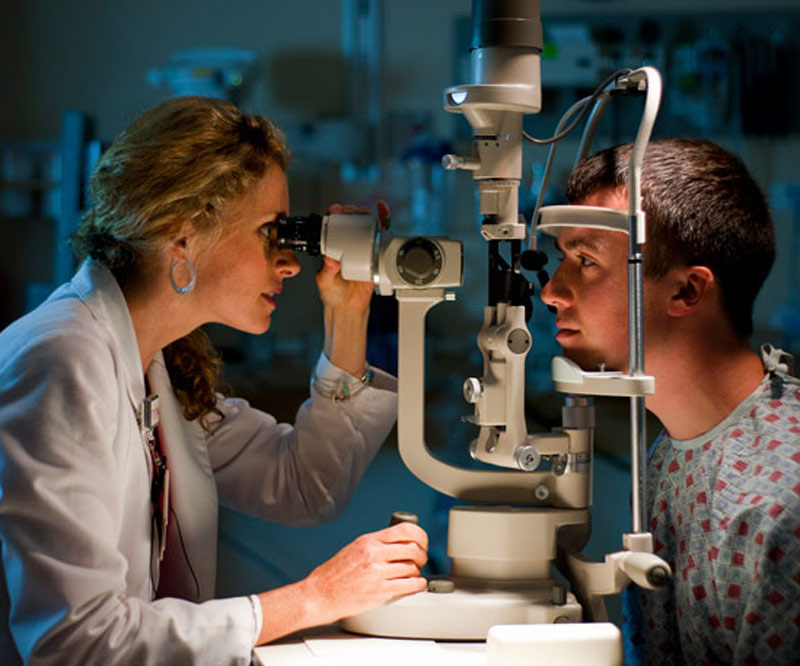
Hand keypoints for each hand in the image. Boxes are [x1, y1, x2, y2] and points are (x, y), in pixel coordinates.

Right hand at [300, 521, 427, 625]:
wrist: (320, 595)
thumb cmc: (334, 574)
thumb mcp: (354, 548)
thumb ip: (376, 545)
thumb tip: (398, 544)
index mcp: (368, 540)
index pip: (405, 530)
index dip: (420, 535)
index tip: (422, 542)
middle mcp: (374, 554)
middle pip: (413, 549)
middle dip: (421, 555)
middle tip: (420, 560)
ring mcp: (378, 572)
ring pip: (413, 568)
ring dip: (417, 572)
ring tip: (413, 575)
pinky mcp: (380, 591)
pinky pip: (410, 585)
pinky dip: (418, 585)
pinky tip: (415, 585)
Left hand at [315, 201, 390, 313]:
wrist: (350, 306)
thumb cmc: (334, 293)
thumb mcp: (325, 282)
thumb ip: (327, 271)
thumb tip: (330, 259)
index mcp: (330, 246)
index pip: (331, 224)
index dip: (333, 213)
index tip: (336, 211)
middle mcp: (346, 243)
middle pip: (349, 219)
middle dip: (351, 211)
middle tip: (351, 212)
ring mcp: (362, 246)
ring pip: (365, 222)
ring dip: (366, 212)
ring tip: (365, 212)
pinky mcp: (376, 251)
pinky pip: (381, 233)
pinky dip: (383, 220)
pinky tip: (382, 210)